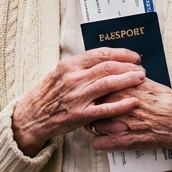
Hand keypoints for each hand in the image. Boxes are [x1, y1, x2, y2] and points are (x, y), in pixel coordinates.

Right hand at [11, 47, 146, 155]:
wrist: (30, 117)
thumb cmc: (46, 95)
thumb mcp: (58, 74)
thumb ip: (79, 66)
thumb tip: (102, 59)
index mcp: (69, 65)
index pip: (100, 54)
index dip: (121, 54)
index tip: (133, 56)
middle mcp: (73, 78)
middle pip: (108, 67)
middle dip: (129, 67)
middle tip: (141, 69)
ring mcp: (77, 96)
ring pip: (109, 83)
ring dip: (128, 80)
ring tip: (141, 79)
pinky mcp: (80, 115)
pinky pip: (105, 109)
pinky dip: (121, 105)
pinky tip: (133, 102)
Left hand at [85, 79, 171, 153]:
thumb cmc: (165, 101)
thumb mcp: (144, 81)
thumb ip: (126, 77)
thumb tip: (116, 73)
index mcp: (118, 88)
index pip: (93, 89)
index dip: (95, 94)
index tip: (98, 97)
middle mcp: (113, 105)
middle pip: (89, 107)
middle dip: (93, 109)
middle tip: (101, 112)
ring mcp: (115, 124)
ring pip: (90, 125)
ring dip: (97, 125)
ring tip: (109, 125)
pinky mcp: (120, 141)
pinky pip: (97, 143)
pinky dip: (102, 142)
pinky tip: (111, 138)